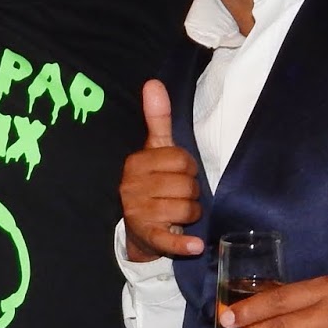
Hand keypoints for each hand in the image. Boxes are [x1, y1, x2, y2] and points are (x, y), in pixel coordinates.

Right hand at [120, 80, 203, 261]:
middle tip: (180, 195)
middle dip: (192, 192)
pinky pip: (168, 239)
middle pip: (186, 185)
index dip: (188, 168)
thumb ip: (157, 118)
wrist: (140, 228)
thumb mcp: (156, 150)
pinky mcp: (147, 237)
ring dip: (191, 213)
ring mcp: (138, 213)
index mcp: (136, 163)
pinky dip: (183, 244)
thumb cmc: (154, 183)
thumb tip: (153, 82)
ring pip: (186, 209)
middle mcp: (132, 187)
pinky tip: (195, 246)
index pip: (181, 159)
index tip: (179, 174)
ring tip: (180, 213)